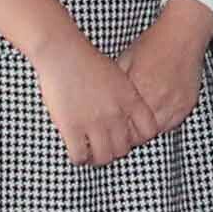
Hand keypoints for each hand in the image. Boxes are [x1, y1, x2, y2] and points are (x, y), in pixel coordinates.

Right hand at [32, 36, 151, 168]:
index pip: (149, 131)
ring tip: (90, 153)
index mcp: (130, 100)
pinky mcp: (72, 129)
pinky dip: (79, 158)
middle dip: (115, 149)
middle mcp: (116, 115)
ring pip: (104, 157)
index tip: (127, 135)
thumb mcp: (118, 75)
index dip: (139, 137)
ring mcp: (95, 124)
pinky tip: (76, 150)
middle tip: (104, 146)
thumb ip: (126, 96)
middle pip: (124, 149)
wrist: (63, 53)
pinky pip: (80, 157)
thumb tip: (126, 113)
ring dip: (97, 158)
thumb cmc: (87, 60)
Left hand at [123, 1, 212, 142]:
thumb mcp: (126, 59)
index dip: (116, 128)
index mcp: (138, 87)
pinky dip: (162, 124)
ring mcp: (174, 103)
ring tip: (139, 123)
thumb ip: (116, 83)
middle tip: (124, 129)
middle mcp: (157, 98)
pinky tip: (155, 114)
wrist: (183, 34)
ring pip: (156, 131)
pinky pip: (172, 125)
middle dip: (130, 134)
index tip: (112, 127)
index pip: (123, 123)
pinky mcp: (186, 105)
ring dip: (146, 130)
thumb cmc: (154, 43)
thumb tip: (103, 100)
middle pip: (139, 133)